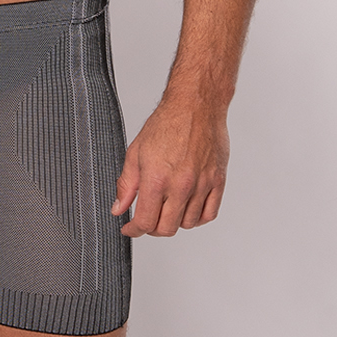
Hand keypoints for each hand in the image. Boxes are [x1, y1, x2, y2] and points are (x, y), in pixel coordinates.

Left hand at [112, 97, 228, 237]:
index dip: (134, 230)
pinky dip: (197, 218)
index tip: (130, 229)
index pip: (145, 222)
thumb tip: (118, 208)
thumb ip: (126, 184)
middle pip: (166, 228)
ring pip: (188, 224)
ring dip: (174, 223)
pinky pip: (209, 214)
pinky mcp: (218, 181)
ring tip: (167, 211)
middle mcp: (181, 185)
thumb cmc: (167, 124)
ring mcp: (202, 184)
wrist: (196, 106)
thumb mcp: (136, 152)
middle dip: (152, 229)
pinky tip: (187, 209)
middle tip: (147, 220)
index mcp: (157, 178)